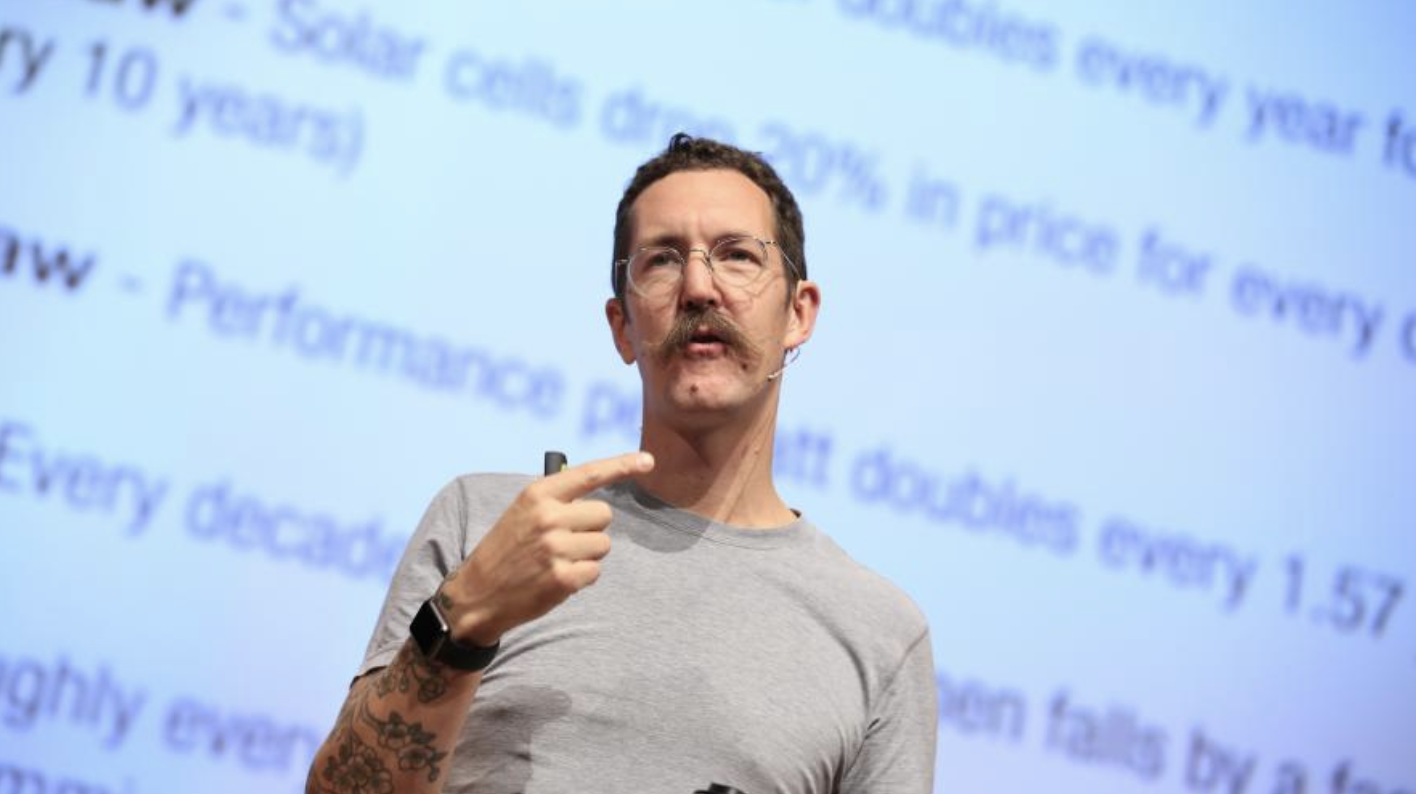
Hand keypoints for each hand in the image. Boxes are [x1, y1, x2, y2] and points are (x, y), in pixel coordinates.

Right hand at [440, 451, 654, 645]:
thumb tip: (598, 493)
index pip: (590, 474)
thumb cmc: (507, 548)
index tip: (648, 460)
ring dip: (587, 554)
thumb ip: (558, 499)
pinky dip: (582, 577)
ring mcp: (556, 549)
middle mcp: (548, 517)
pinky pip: (596, 571)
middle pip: (605, 514)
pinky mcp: (563, 578)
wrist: (478, 592)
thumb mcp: (523, 511)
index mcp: (538, 494)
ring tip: (557, 560)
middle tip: (564, 540)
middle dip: (592, 528)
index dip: (622, 465)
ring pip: (603, 545)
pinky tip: (557, 577)